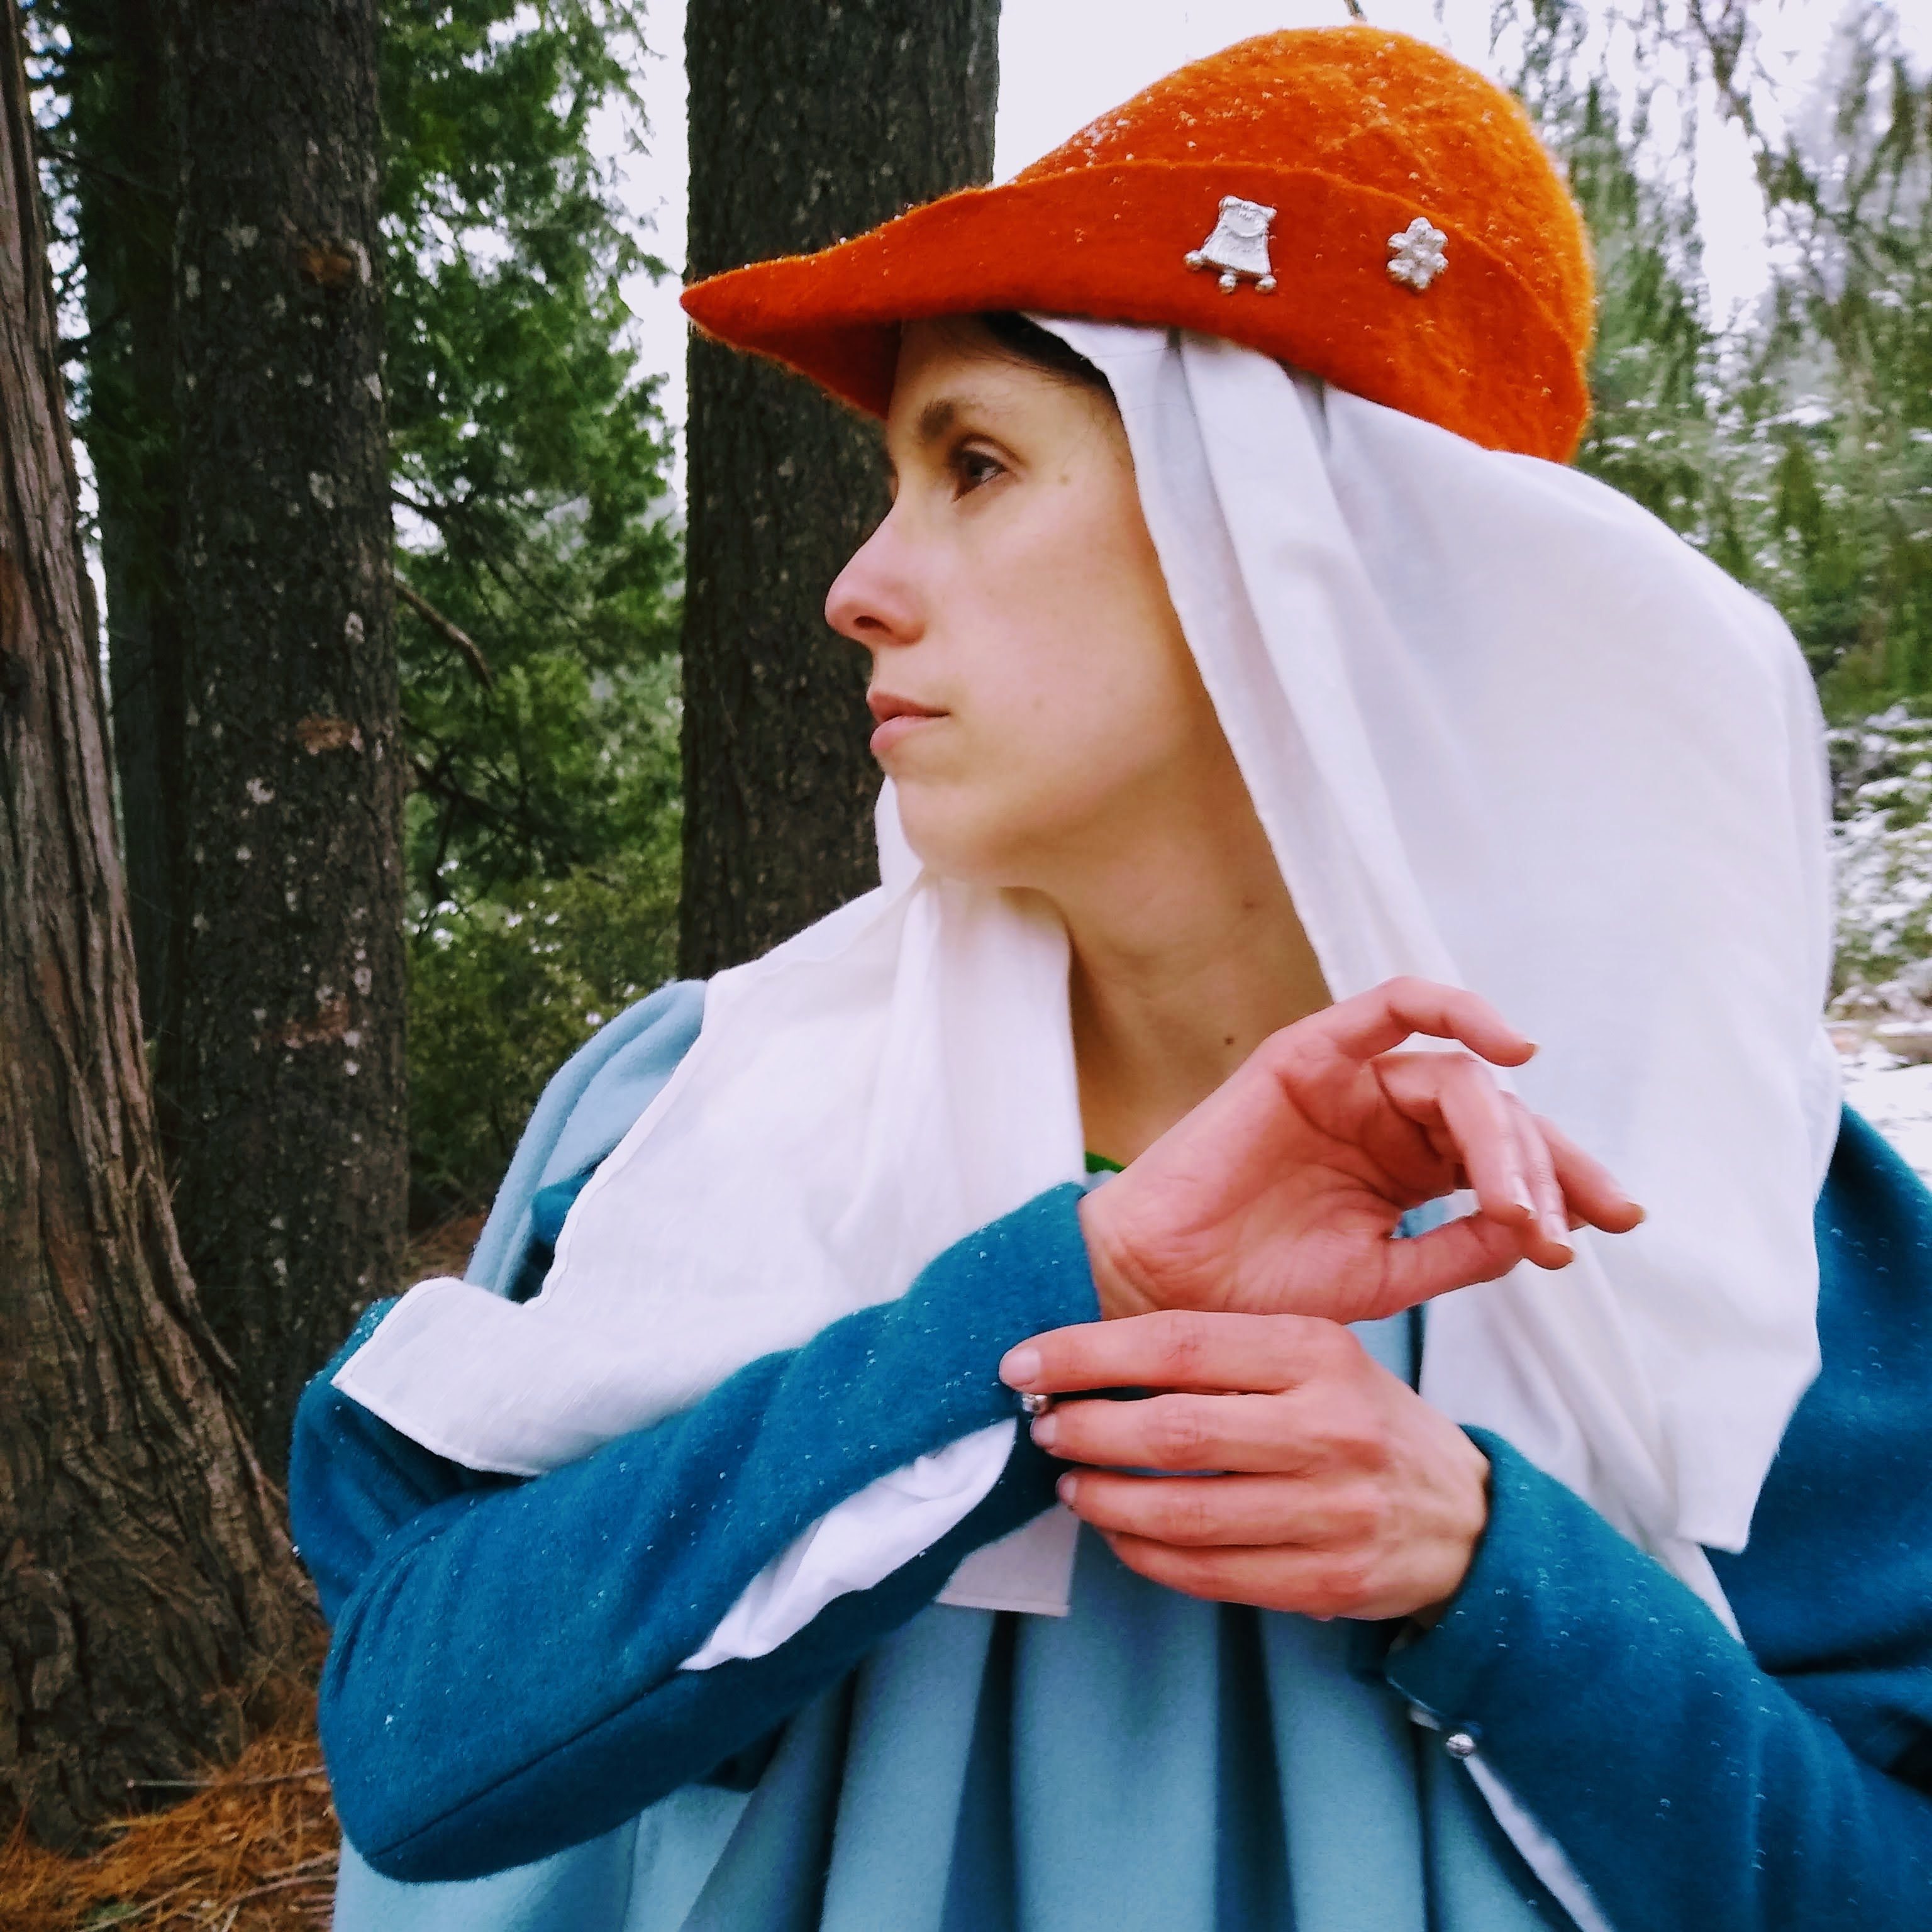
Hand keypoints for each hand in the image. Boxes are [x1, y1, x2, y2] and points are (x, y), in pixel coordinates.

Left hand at [1003, 1310, 1487, 1622]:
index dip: (1086, 1354)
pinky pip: (1210, 1575)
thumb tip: (1089, 1359)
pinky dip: (1147, 1556)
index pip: (1176, 1345)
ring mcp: (1333, 1511)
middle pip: (1173, 1432)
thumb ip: (1222, 1354)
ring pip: (1184, 1513)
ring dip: (1106, 1502)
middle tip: (1045, 1428)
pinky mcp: (1330, 1580)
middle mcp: (1330, 1427)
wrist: (1464, 1516)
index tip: (1024, 1363)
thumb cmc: (1362, 1419)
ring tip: (1071, 1485)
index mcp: (1318, 1352)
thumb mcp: (1315, 1358)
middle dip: (1087, 1431)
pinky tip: (1120, 1535)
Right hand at [1078, 976, 1642, 1325]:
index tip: (1616, 1225)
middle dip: (1550, 1164)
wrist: (1174, 1296)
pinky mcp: (1310, 1056)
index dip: (1568, 1183)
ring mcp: (1350, 1085)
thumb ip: (1462, 1248)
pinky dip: (1453, 1010)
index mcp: (1409, 1169)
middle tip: (1565, 1226)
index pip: (1507, 1158)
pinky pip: (1391, 1008)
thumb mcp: (1387, 1280)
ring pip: (1457, 1080)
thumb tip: (1542, 1228)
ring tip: (1519, 1203)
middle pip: (1497, 1115)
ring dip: (1504, 1137)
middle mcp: (1388, 1120)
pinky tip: (1508, 1046)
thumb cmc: (1262, 1291)